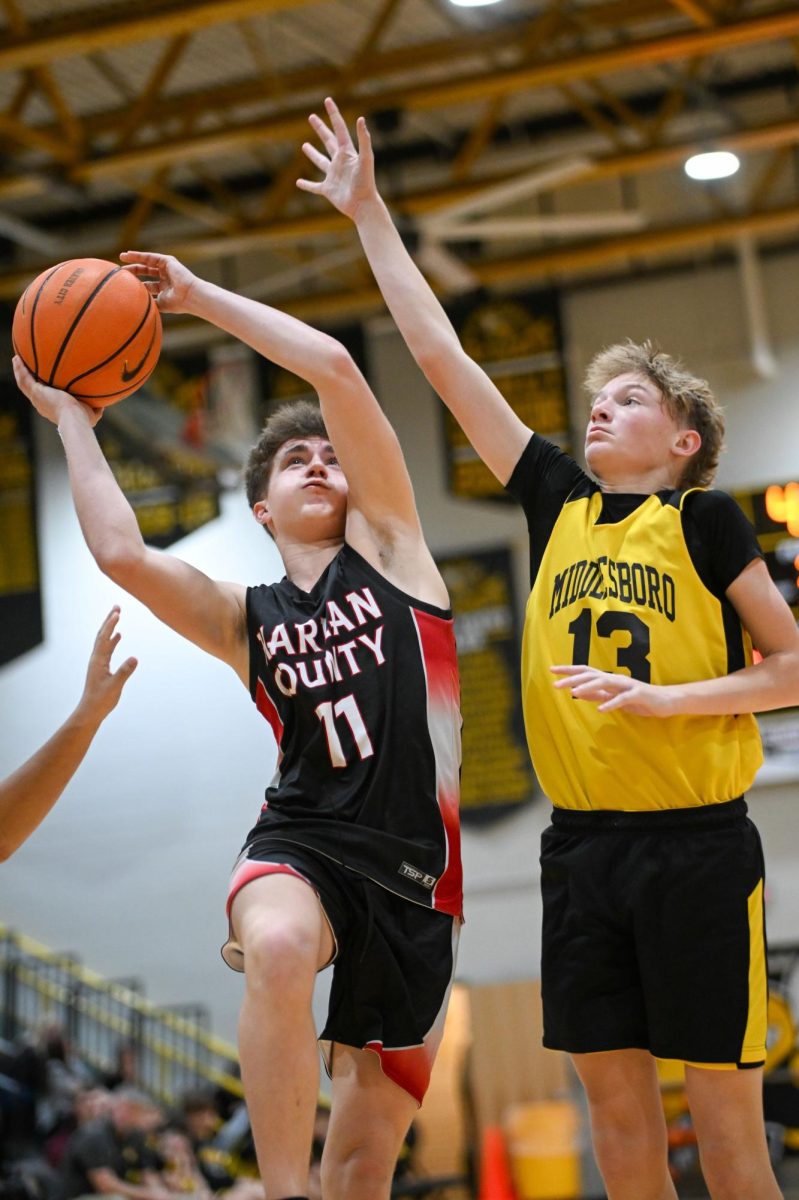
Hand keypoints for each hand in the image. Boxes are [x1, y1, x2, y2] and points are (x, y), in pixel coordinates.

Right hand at [13, 356, 102, 427]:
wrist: (74, 418)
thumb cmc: (84, 419)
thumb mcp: (92, 413)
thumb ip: (94, 408)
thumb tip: (101, 405)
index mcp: (53, 409)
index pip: (46, 397)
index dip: (43, 389)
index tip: (44, 382)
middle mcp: (42, 404)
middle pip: (32, 389)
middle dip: (29, 378)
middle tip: (26, 368)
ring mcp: (37, 399)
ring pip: (24, 383)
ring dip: (20, 371)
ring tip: (17, 360)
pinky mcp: (35, 393)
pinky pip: (24, 379)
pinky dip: (19, 369)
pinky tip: (17, 358)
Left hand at [76, 607, 137, 721]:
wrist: (91, 711)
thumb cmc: (101, 700)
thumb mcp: (115, 686)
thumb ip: (124, 672)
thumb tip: (135, 658)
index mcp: (98, 661)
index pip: (104, 638)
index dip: (110, 625)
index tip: (117, 612)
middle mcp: (96, 658)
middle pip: (102, 634)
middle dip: (109, 620)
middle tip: (116, 606)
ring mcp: (98, 662)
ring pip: (104, 640)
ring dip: (110, 627)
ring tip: (117, 615)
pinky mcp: (101, 667)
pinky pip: (107, 648)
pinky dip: (112, 639)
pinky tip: (118, 636)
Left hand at [119, 250, 197, 313]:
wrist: (190, 296)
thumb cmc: (177, 303)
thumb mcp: (159, 304)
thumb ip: (149, 303)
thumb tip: (134, 308)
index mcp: (164, 289)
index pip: (147, 285)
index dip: (136, 284)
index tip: (123, 284)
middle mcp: (166, 278)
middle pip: (146, 272)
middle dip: (133, 270)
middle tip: (120, 270)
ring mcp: (167, 269)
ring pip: (147, 262)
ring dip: (134, 259)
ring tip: (122, 257)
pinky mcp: (168, 261)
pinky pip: (150, 257)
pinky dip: (139, 255)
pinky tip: (129, 254)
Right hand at [297, 96, 377, 219]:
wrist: (364, 205)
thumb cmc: (366, 182)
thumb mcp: (366, 159)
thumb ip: (364, 140)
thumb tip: (361, 119)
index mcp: (347, 153)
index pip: (339, 129)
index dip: (333, 114)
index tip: (328, 100)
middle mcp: (340, 162)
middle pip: (328, 141)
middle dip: (320, 128)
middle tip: (311, 117)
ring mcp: (333, 176)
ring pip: (320, 162)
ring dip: (312, 154)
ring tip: (304, 145)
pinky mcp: (328, 190)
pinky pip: (314, 187)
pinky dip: (306, 185)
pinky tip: (298, 183)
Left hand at [551, 664, 678, 716]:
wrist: (666, 701)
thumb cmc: (638, 699)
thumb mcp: (613, 697)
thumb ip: (596, 694)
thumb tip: (577, 692)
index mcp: (609, 679)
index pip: (585, 671)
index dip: (569, 670)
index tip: (551, 670)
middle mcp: (616, 679)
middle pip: (591, 674)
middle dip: (572, 678)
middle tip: (555, 684)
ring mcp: (627, 685)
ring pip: (605, 682)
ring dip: (589, 686)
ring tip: (574, 692)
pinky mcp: (638, 694)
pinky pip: (623, 698)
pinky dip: (611, 703)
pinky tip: (601, 710)